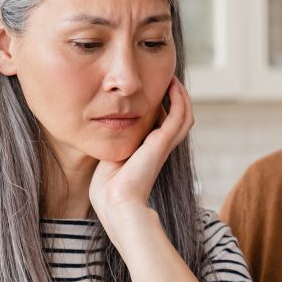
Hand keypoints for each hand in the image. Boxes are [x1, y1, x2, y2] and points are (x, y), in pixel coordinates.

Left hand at [89, 77, 193, 243]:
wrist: (116, 202)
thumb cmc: (107, 189)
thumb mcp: (108, 161)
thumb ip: (109, 146)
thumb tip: (97, 133)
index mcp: (147, 153)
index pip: (160, 126)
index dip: (159, 108)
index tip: (149, 91)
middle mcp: (159, 148)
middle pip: (176, 119)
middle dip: (174, 98)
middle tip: (167, 80)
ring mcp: (163, 145)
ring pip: (184, 115)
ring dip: (181, 95)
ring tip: (172, 78)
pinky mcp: (163, 142)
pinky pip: (180, 114)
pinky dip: (179, 98)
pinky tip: (172, 84)